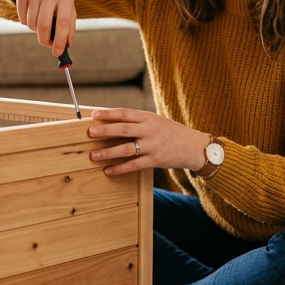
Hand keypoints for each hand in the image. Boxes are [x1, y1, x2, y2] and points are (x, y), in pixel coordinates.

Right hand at [13, 0, 75, 56]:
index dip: (60, 40)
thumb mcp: (68, 10)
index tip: (57, 53)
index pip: (63, 23)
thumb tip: (65, 47)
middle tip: (47, 44)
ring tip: (41, 21)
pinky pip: (22, 20)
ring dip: (36, 30)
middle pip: (44, 25)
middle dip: (45, 40)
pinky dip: (27, 23)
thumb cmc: (58, 1)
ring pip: (31, 24)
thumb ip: (69, 29)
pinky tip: (32, 14)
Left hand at [87, 108, 210, 175]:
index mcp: (149, 117)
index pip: (125, 113)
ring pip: (126, 148)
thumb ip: (137, 122)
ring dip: (108, 152)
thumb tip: (112, 123)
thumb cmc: (171, 133)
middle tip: (89, 133)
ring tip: (93, 155)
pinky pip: (134, 165)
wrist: (194, 146)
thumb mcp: (156, 121)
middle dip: (104, 131)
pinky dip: (119, 168)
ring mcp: (153, 145)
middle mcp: (150, 130)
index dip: (109, 114)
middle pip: (123, 129)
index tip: (94, 114)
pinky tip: (108, 170)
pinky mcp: (155, 160)